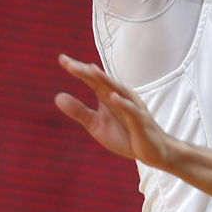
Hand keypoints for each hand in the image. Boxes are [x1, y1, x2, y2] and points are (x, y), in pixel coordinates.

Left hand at [55, 54, 172, 167]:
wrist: (154, 152)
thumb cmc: (126, 136)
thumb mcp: (96, 125)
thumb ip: (79, 111)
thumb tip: (57, 97)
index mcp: (108, 96)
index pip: (91, 80)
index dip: (78, 70)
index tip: (62, 59)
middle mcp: (120, 97)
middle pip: (102, 81)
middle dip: (87, 72)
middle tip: (69, 63)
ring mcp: (132, 108)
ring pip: (117, 91)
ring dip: (105, 80)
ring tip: (91, 70)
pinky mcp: (141, 122)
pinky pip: (131, 111)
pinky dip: (123, 104)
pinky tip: (113, 97)